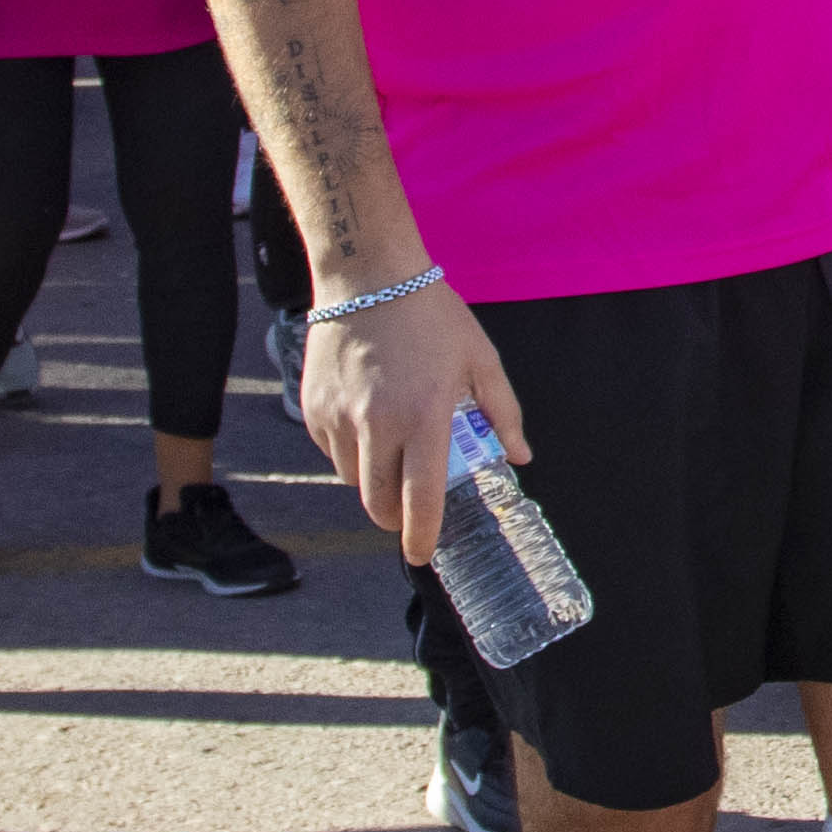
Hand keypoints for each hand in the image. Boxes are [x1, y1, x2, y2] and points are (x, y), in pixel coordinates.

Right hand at [306, 276, 518, 564]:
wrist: (367, 276)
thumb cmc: (432, 315)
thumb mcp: (481, 360)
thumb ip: (502, 413)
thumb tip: (518, 457)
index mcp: (425, 415)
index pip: (421, 498)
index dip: (421, 536)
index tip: (422, 556)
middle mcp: (378, 422)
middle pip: (377, 502)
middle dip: (394, 518)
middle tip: (408, 513)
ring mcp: (340, 415)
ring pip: (352, 479)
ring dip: (372, 482)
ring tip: (392, 454)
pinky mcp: (313, 406)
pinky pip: (331, 451)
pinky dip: (349, 453)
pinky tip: (368, 425)